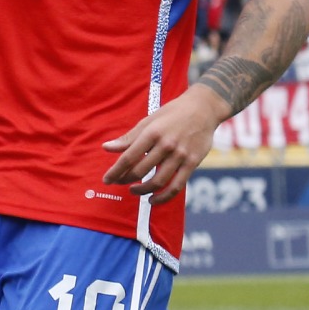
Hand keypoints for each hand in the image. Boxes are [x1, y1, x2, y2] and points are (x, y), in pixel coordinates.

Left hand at [101, 85, 223, 203]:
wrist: (202, 109)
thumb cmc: (171, 115)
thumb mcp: (148, 122)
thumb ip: (128, 138)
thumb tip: (106, 148)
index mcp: (152, 133)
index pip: (129, 157)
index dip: (115, 171)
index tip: (106, 180)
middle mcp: (166, 145)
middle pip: (141, 170)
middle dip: (126, 180)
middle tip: (118, 183)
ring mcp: (181, 155)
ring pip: (158, 181)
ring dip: (143, 190)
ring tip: (133, 191)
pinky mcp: (193, 163)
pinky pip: (177, 186)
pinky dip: (164, 197)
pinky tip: (153, 200)